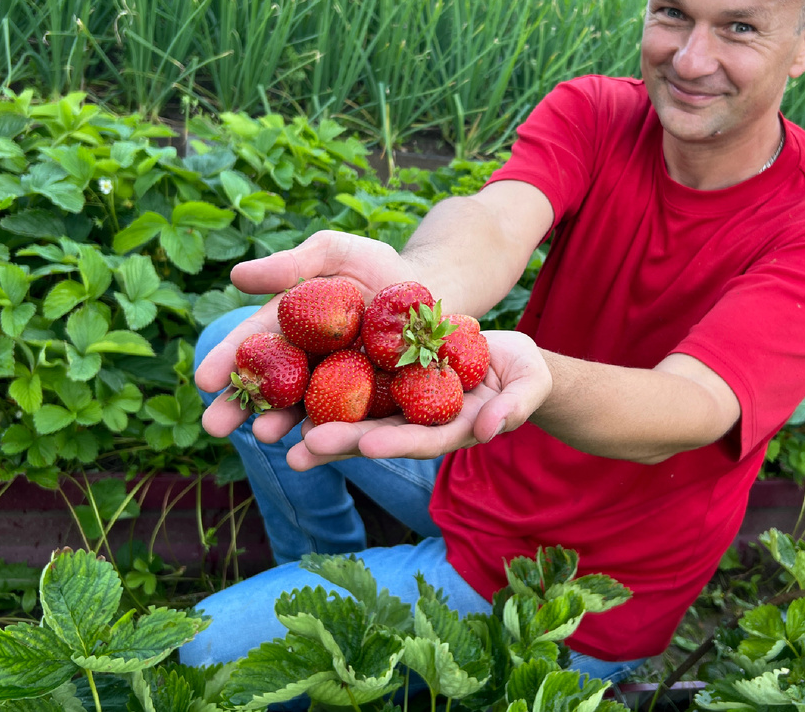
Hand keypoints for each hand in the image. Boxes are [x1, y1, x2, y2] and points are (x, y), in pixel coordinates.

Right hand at [198, 231, 418, 441]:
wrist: (431, 288)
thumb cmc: (375, 266)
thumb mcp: (334, 253)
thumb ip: (292, 265)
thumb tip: (236, 275)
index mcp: (289, 327)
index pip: (253, 345)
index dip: (227, 361)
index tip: (204, 380)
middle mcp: (307, 362)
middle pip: (269, 386)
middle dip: (240, 407)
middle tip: (214, 426)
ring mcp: (338, 384)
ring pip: (304, 409)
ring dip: (282, 423)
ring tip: (265, 435)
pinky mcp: (373, 401)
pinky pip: (351, 419)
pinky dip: (332, 432)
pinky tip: (316, 443)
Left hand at [285, 329, 551, 469]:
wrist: (506, 356)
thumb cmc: (524, 374)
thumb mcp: (529, 383)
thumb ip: (514, 406)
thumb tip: (489, 430)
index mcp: (450, 430)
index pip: (420, 439)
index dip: (394, 442)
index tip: (367, 445)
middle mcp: (417, 421)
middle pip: (375, 433)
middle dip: (340, 441)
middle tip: (303, 447)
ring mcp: (399, 401)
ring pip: (353, 414)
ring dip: (316, 424)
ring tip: (275, 434)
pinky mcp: (387, 377)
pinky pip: (350, 380)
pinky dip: (319, 388)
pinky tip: (285, 392)